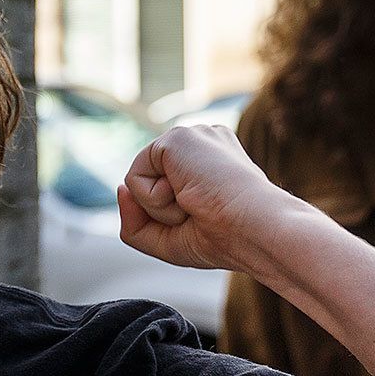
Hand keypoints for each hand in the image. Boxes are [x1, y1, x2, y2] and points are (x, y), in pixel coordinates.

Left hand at [116, 125, 290, 270]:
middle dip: (164, 215)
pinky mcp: (176, 139)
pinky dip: (155, 200)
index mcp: (209, 161)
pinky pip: (133, 180)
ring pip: (138, 183)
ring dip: (161, 209)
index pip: (161, 190)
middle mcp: (200, 144)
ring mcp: (190, 137)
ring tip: (197, 203)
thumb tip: (119, 187)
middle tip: (203, 214)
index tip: (210, 220)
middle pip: (147, 187)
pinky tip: (189, 195)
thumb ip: (135, 219)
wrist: (255, 231)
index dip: (171, 219)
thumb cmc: (225, 239)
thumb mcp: (169, 239)